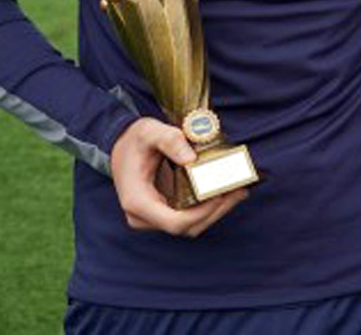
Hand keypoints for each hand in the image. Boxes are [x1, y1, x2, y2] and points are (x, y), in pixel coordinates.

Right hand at [109, 117, 246, 237]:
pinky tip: (227, 192)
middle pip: (187, 227)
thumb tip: (191, 159)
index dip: (202, 213)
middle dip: (216, 211)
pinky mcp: (163, 212)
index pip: (174, 223)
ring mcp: (153, 218)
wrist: (120, 145)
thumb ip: (169, 140)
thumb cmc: (134, 139)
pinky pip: (189, 218)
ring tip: (239, 190)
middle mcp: (143, 216)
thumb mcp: (149, 131)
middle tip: (239, 190)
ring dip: (217, 211)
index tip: (221, 195)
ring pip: (191, 226)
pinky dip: (209, 207)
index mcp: (137, 202)